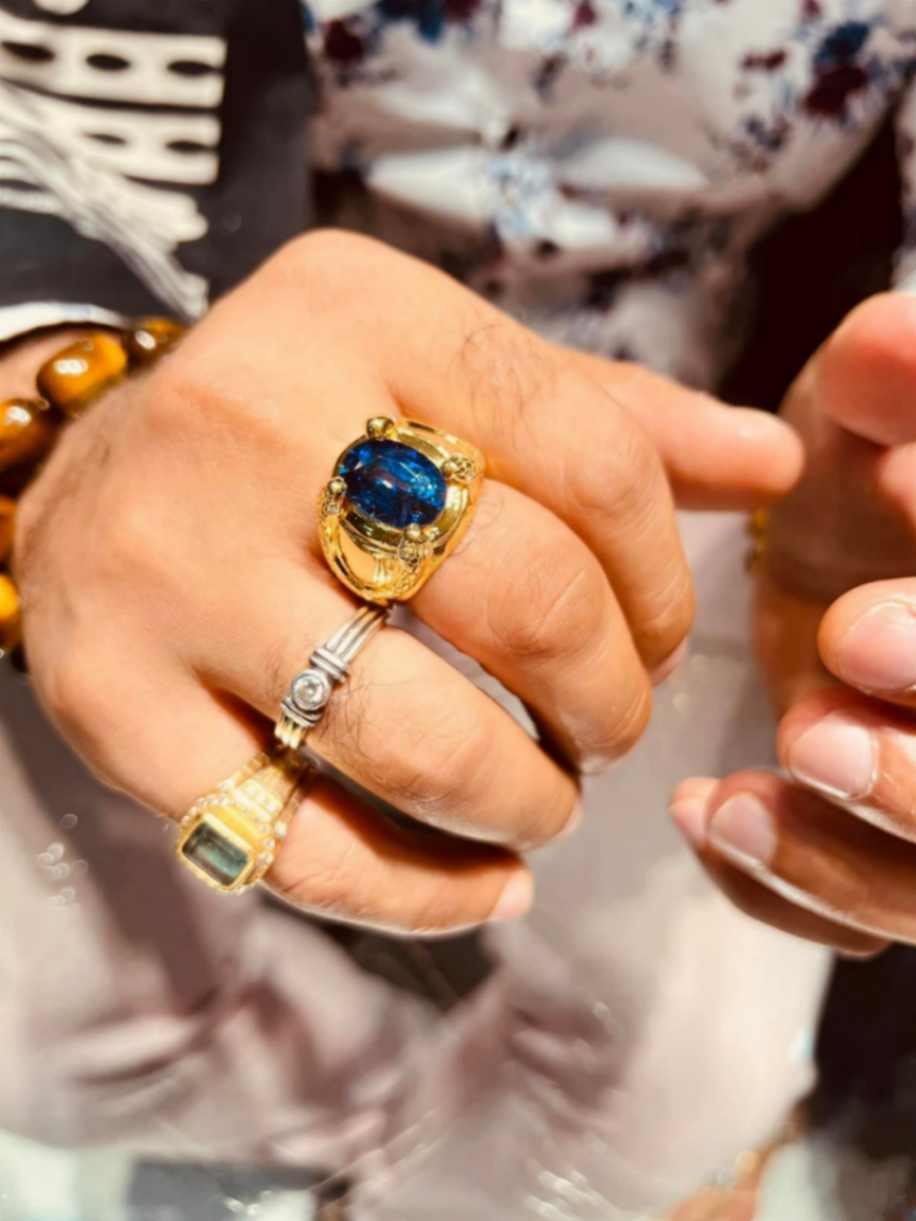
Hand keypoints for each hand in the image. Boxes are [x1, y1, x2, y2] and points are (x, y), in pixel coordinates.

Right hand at [16, 231, 798, 933]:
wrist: (86, 476)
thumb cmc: (297, 427)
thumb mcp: (441, 377)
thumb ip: (610, 418)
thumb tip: (771, 465)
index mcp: (362, 314)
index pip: (598, 457)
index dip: (664, 582)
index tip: (654, 640)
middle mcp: (254, 422)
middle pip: (525, 599)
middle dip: (608, 699)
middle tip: (605, 727)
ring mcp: (171, 570)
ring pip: (416, 738)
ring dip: (522, 802)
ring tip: (541, 802)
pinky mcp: (110, 701)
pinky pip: (295, 845)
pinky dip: (417, 896)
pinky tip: (477, 888)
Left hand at [672, 291, 915, 955]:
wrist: (848, 549)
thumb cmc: (878, 467)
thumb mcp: (886, 410)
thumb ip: (898, 384)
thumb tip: (886, 334)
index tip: (868, 597)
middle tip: (817, 719)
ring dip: (843, 856)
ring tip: (738, 803)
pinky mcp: (888, 852)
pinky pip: (859, 917)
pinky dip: (789, 886)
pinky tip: (714, 820)